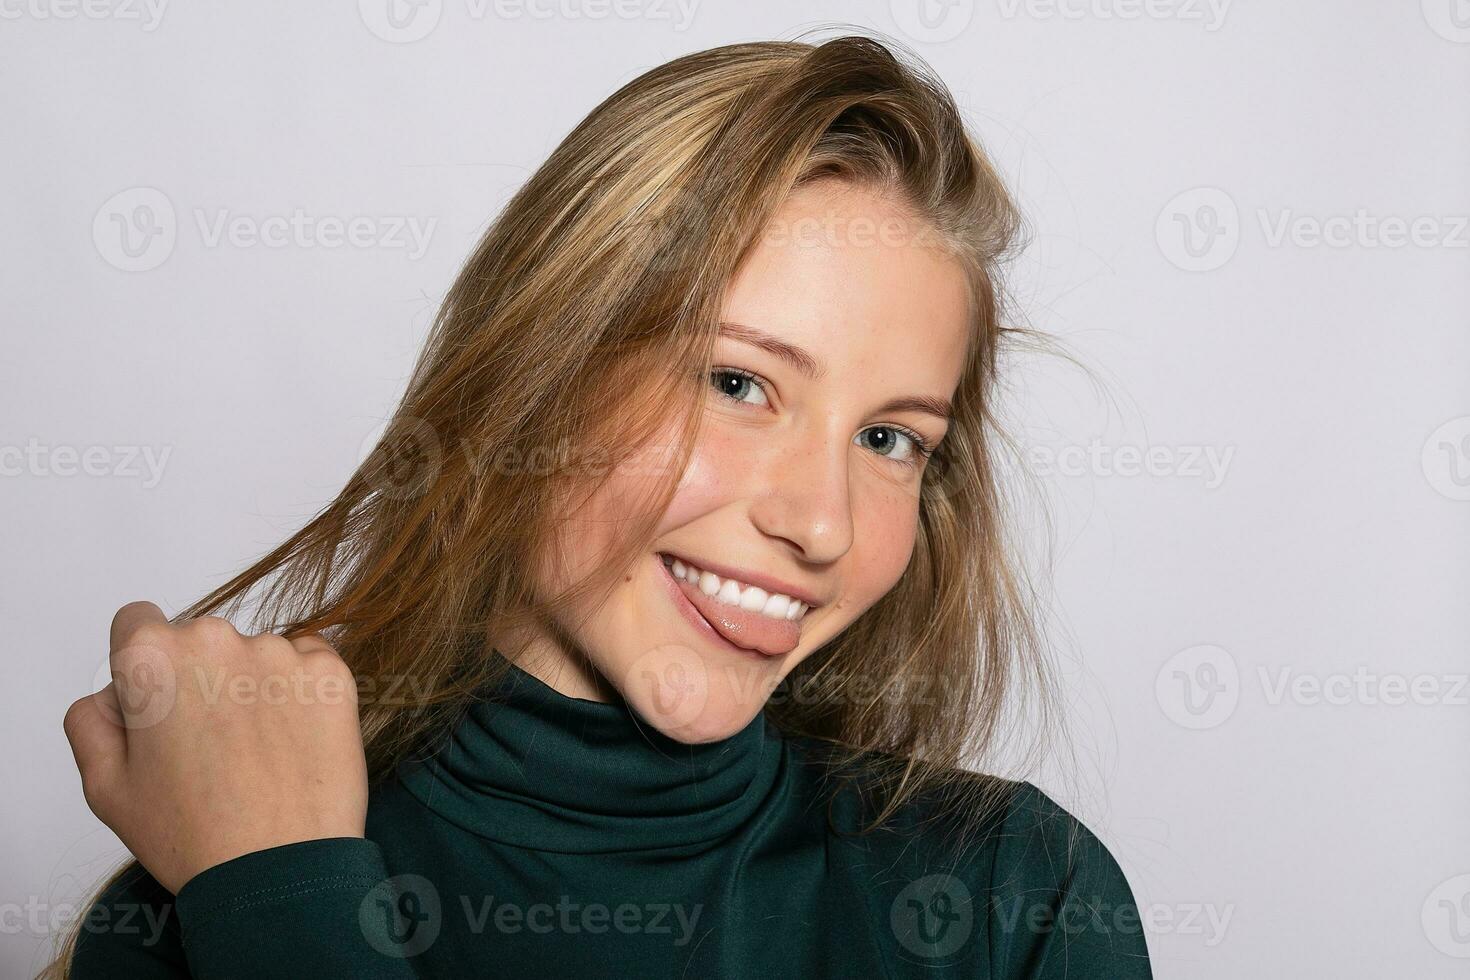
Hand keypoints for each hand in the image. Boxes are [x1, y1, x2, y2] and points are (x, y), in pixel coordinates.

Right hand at [63, 601, 369, 893]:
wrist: (280, 869)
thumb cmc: (191, 833)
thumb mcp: (104, 787)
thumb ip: (92, 721)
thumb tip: (114, 693)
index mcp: (152, 657)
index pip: (138, 623)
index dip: (144, 668)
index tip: (160, 707)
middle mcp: (216, 638)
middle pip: (200, 642)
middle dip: (198, 681)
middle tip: (208, 749)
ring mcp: (280, 652)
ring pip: (255, 656)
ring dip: (252, 688)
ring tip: (255, 757)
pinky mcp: (331, 671)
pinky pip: (307, 664)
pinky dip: (300, 692)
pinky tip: (292, 743)